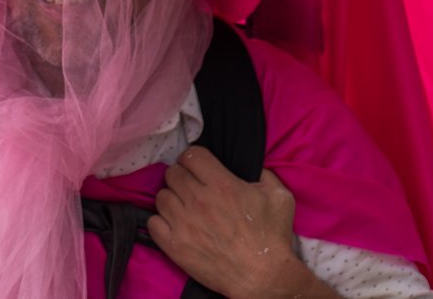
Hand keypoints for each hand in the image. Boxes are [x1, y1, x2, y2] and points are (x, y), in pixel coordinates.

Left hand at [148, 147, 329, 298]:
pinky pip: (153, 223)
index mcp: (222, 184)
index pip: (191, 155)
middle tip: (191, 188)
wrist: (263, 277)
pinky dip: (161, 222)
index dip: (193, 158)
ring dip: (172, 199)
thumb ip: (265, 175)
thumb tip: (254, 168)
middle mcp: (199, 200)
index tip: (198, 167)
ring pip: (161, 196)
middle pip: (172, 173)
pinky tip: (175, 226)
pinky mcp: (175, 246)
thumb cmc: (272, 238)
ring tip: (183, 208)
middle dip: (182, 177)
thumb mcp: (279, 197)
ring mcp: (184, 223)